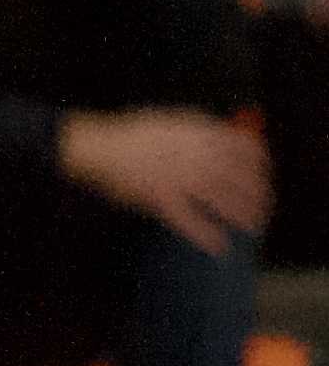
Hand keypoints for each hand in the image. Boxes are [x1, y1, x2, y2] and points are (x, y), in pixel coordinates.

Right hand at [58, 109, 270, 253]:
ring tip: (253, 226)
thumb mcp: (174, 120)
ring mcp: (181, 180)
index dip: (260, 164)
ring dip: (242, 215)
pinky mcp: (162, 201)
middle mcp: (197, 158)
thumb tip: (226, 136)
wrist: (101, 148)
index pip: (246, 149)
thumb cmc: (134, 133)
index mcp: (202, 135)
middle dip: (257, 195)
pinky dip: (206, 235)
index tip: (265, 174)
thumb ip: (202, 129)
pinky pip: (190, 221)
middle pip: (240, 178)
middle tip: (264, 207)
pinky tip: (219, 246)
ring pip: (223, 201)